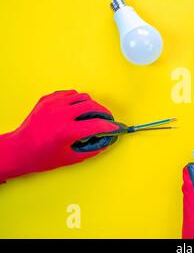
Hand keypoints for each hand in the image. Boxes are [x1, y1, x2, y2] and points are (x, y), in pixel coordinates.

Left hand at [0, 90, 120, 181]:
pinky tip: (76, 108)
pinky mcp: (46, 100)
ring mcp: (53, 105)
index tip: (116, 128)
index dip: (111, 126)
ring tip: (93, 113)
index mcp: (67, 131)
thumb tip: (106, 142)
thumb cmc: (40, 157)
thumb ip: (91, 150)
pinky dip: (76, 100)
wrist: (18, 150)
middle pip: (92, 106)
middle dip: (104, 112)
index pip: (97, 125)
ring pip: (82, 96)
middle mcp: (60, 115)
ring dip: (91, 104)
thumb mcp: (70, 158)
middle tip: (107, 118)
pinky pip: (68, 94)